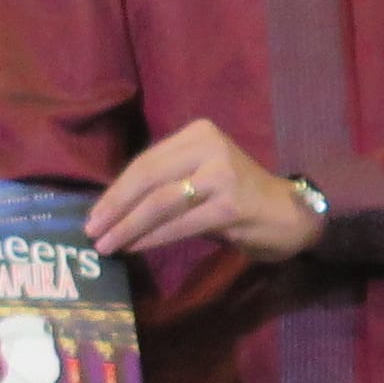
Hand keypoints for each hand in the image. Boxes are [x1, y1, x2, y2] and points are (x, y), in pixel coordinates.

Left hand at [88, 120, 328, 263]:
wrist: (291, 214)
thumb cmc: (238, 198)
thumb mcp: (199, 178)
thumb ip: (164, 184)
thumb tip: (113, 209)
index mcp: (198, 133)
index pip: (145, 162)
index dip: (116, 191)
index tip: (93, 214)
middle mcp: (209, 147)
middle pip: (147, 178)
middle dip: (115, 208)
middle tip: (92, 232)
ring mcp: (221, 175)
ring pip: (160, 202)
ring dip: (129, 227)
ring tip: (106, 245)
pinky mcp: (230, 205)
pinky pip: (180, 224)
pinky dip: (153, 238)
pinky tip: (134, 248)